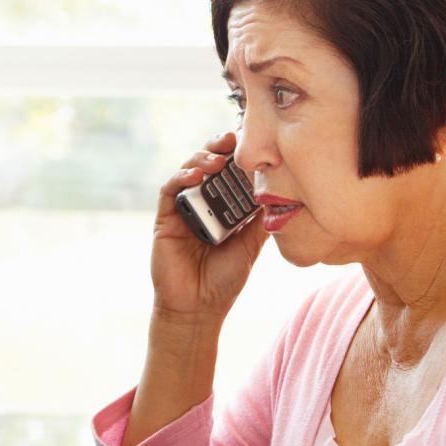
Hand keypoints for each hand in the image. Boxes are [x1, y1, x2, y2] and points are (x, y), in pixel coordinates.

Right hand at [151, 131, 267, 319]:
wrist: (199, 308)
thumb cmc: (224, 280)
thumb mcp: (251, 245)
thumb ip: (260, 218)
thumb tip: (280, 190)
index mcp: (224, 208)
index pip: (230, 173)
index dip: (239, 155)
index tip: (254, 140)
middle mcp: (203, 204)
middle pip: (209, 164)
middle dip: (220, 148)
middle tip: (234, 138)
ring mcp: (184, 209)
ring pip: (188, 170)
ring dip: (202, 158)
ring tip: (217, 159)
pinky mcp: (166, 218)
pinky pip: (170, 190)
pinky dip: (182, 177)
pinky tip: (197, 175)